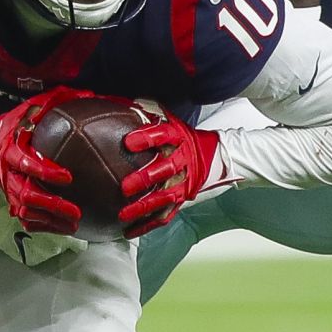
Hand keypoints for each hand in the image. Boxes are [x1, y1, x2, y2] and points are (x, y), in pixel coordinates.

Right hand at [0, 88, 89, 236]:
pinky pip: (26, 219)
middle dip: (52, 205)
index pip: (25, 164)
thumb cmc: (14, 124)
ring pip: (27, 212)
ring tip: (73, 225)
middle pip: (26, 195)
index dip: (45, 172)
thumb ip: (56, 100)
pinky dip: (43, 227)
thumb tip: (88, 94)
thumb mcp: (30, 108)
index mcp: (11, 151)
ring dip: (50, 221)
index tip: (67, 177)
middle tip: (75, 211)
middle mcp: (8, 174)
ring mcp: (9, 190)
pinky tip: (62, 229)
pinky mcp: (11, 200)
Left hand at [117, 110, 220, 236]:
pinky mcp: (182, 199)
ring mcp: (183, 183)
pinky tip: (129, 231)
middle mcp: (182, 161)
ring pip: (165, 197)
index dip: (147, 138)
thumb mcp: (168, 119)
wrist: (214, 156)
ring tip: (123, 214)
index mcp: (178, 137)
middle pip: (165, 170)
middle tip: (125, 187)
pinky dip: (147, 225)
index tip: (128, 142)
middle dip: (146, 179)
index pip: (163, 135)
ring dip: (144, 208)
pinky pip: (165, 214)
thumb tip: (117, 100)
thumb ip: (145, 110)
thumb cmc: (182, 136)